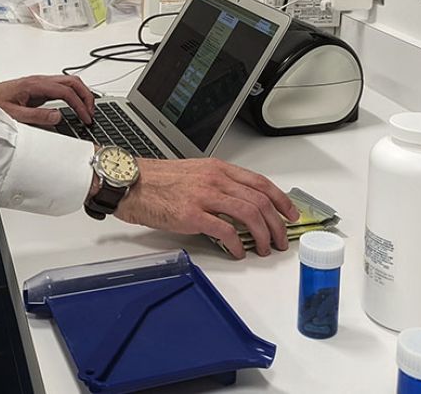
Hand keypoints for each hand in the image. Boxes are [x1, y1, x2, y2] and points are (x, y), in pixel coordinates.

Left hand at [0, 75, 94, 126]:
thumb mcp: (14, 114)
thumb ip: (36, 116)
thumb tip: (58, 116)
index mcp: (35, 85)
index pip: (66, 91)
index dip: (79, 105)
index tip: (85, 118)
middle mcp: (40, 81)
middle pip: (73, 81)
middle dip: (86, 95)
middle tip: (91, 112)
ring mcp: (40, 83)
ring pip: (69, 82)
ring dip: (81, 94)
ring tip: (87, 110)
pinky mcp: (39, 89)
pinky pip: (61, 88)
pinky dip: (73, 95)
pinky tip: (75, 105)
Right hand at [114, 158, 298, 258]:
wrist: (130, 183)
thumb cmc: (157, 180)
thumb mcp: (194, 172)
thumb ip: (218, 184)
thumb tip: (240, 204)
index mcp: (218, 168)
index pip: (261, 183)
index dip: (281, 200)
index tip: (290, 213)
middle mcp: (216, 179)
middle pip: (260, 201)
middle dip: (276, 224)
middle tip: (280, 239)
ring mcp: (205, 196)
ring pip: (249, 215)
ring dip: (262, 235)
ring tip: (262, 248)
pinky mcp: (192, 215)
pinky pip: (225, 232)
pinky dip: (237, 244)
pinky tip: (238, 252)